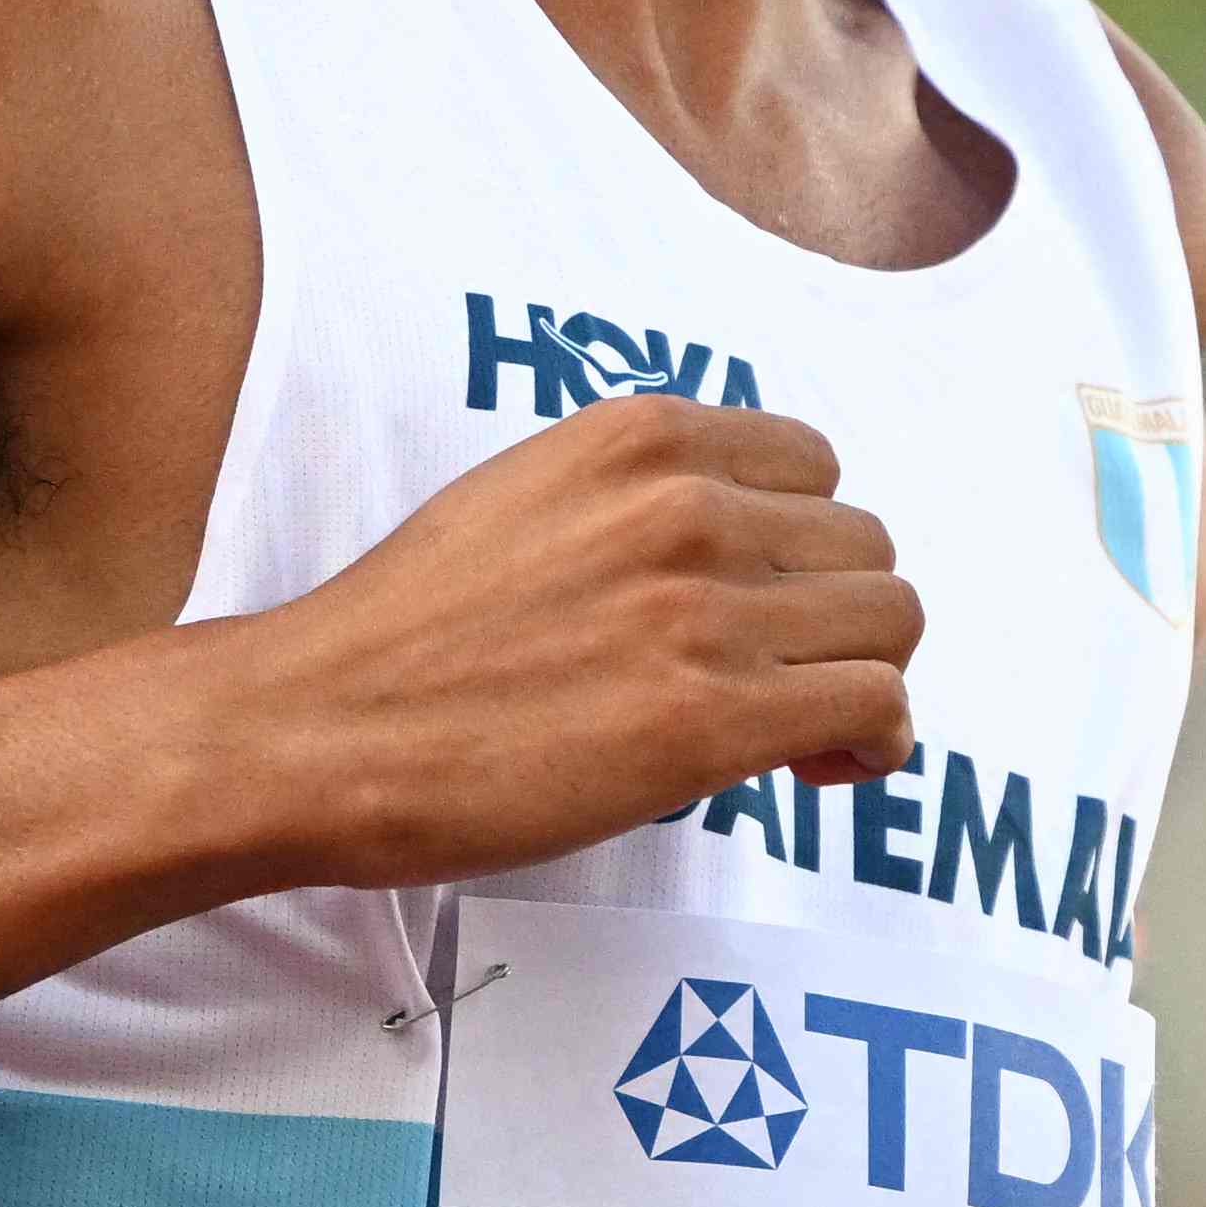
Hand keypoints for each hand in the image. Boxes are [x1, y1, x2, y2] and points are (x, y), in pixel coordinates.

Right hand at [222, 396, 925, 892]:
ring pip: (890, 621)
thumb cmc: (403, 637)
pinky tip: (824, 769)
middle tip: (786, 683)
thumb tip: (737, 560)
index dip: (805, 547)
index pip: (814, 466)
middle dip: (838, 618)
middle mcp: (685, 505)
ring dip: (862, 678)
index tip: (771, 607)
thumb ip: (636, 503)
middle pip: (864, 546)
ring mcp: (702, 611)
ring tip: (806, 732)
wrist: (315, 730)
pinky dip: (874, 742)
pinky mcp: (708, 720)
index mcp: (638, 437)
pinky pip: (875, 706)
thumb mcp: (526, 502)